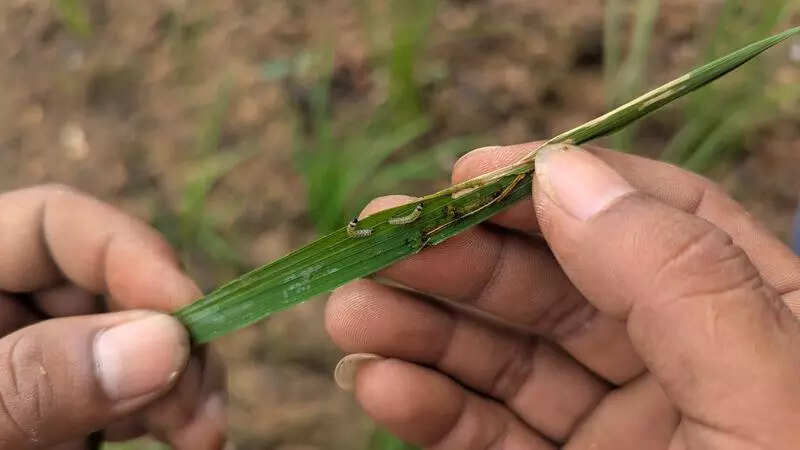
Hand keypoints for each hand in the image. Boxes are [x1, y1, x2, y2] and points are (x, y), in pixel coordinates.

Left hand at [0, 185, 224, 449]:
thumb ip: (36, 377)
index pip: (55, 224)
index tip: (191, 315)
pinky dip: (163, 412)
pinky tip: (184, 434)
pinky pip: (124, 395)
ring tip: (204, 431)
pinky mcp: (58, 412)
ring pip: (133, 344)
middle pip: (111, 289)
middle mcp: (5, 312)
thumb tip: (163, 341)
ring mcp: (34, 364)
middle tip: (202, 403)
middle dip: (171, 338)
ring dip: (182, 382)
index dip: (133, 255)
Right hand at [326, 144, 799, 448]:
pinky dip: (427, 407)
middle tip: (373, 242)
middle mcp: (684, 370)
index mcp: (759, 327)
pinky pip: (487, 434)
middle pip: (560, 282)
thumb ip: (677, 279)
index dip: (558, 182)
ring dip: (422, 328)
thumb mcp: (761, 409)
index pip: (656, 217)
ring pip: (508, 357)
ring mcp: (620, 432)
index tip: (467, 175)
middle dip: (460, 258)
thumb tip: (565, 174)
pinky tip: (377, 385)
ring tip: (351, 312)